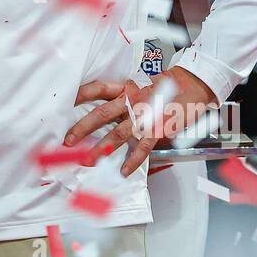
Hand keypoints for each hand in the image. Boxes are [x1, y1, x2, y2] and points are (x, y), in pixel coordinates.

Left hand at [63, 67, 216, 175]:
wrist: (193, 85)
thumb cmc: (165, 88)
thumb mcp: (140, 88)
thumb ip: (122, 99)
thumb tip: (102, 112)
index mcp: (125, 88)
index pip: (97, 88)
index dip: (80, 95)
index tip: (63, 103)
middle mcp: (131, 100)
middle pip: (102, 113)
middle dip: (83, 128)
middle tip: (68, 140)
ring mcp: (144, 115)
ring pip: (118, 133)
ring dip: (101, 148)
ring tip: (88, 160)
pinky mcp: (158, 128)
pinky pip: (142, 147)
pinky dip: (132, 160)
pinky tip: (123, 171)